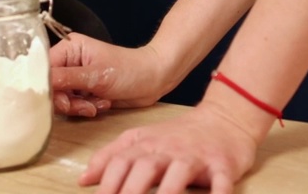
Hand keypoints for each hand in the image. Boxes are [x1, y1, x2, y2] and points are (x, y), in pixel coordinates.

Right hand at [50, 35, 166, 116]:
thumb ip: (68, 79)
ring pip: (62, 99)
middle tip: (83, 106)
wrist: (154, 80)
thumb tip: (44, 83)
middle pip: (51, 86)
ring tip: (96, 104)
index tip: (61, 99)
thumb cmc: (130, 69)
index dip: (49, 86)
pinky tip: (102, 104)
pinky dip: (86, 108)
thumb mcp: (98, 75)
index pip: (45, 68)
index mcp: (70, 48)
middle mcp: (70, 62)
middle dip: (67, 100)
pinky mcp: (84, 91)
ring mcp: (76, 78)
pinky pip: (74, 106)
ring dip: (78, 106)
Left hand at [80, 101, 258, 193]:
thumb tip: (83, 179)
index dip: (107, 183)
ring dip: (168, 192)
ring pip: (179, 173)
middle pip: (146, 167)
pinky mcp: (223, 165)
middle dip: (131, 190)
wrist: (225, 120)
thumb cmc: (178, 136)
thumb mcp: (142, 139)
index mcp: (147, 144)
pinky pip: (221, 181)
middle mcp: (169, 149)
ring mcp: (196, 157)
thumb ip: (111, 157)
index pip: (121, 162)